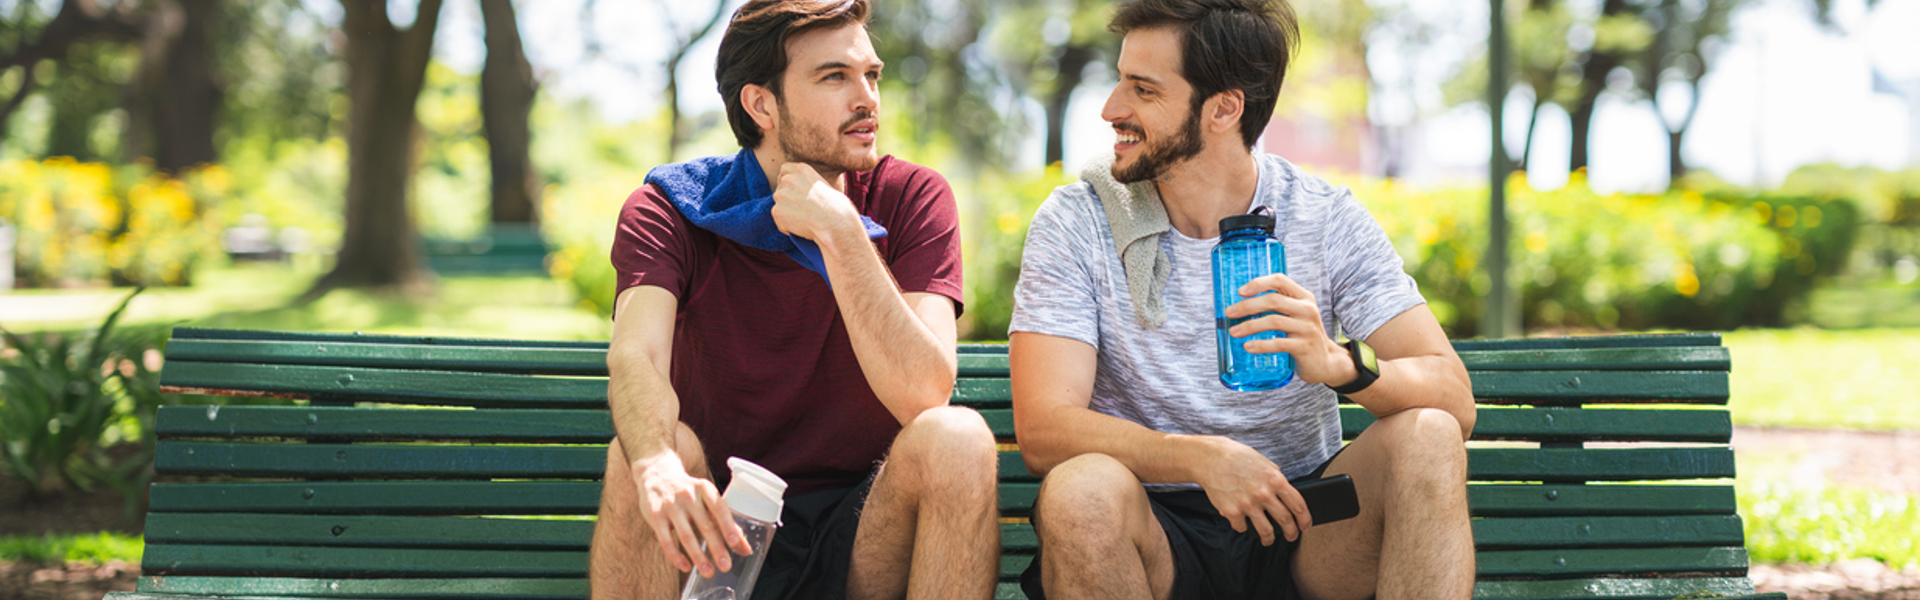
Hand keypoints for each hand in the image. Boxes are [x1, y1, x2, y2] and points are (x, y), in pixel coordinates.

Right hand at [632, 451, 750, 575]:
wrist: (657, 475)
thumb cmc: (689, 492)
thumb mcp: (707, 499)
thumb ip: (724, 521)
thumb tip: (745, 549)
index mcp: (705, 489)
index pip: (719, 509)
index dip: (728, 526)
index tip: (735, 543)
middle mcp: (688, 495)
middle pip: (705, 525)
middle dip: (716, 548)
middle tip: (726, 566)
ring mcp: (671, 505)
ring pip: (686, 536)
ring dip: (698, 556)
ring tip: (708, 572)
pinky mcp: (655, 516)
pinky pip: (666, 540)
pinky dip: (676, 556)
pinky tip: (686, 567)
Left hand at [771, 162, 861, 244]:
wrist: (834, 221)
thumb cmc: (836, 206)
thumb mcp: (823, 185)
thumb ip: (807, 184)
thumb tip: (800, 194)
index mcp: (801, 169)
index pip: (784, 171)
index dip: (789, 183)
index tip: (795, 193)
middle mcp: (788, 179)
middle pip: (780, 189)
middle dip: (786, 199)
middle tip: (801, 210)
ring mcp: (780, 195)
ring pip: (779, 205)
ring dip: (787, 213)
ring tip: (805, 220)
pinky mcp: (777, 211)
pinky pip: (779, 220)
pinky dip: (787, 226)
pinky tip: (802, 227)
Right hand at [1191, 436, 1313, 544]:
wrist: (1210, 459)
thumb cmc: (1238, 458)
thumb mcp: (1264, 463)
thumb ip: (1276, 479)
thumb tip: (1286, 496)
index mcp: (1275, 480)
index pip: (1298, 505)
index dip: (1305, 519)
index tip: (1305, 526)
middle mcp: (1263, 494)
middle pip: (1285, 521)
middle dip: (1292, 532)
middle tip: (1292, 536)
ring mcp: (1248, 504)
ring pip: (1266, 531)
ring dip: (1270, 538)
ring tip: (1269, 539)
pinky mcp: (1232, 512)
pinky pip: (1242, 528)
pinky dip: (1243, 527)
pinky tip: (1243, 522)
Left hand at [1221, 273, 1356, 386]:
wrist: (1325, 361)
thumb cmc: (1302, 335)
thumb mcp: (1296, 315)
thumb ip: (1278, 305)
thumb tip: (1241, 303)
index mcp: (1304, 297)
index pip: (1280, 280)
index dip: (1259, 283)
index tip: (1240, 291)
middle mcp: (1307, 309)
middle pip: (1273, 300)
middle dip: (1247, 306)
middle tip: (1229, 313)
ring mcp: (1307, 328)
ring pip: (1273, 321)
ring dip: (1249, 326)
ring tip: (1233, 332)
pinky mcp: (1304, 347)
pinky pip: (1278, 343)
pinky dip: (1260, 344)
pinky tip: (1248, 346)